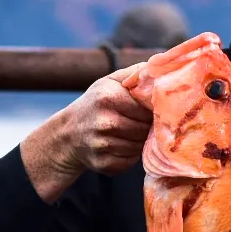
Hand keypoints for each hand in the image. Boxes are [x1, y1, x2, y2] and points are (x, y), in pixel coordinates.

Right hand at [20, 64, 152, 202]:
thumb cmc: (95, 104)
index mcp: (107, 98)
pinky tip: (120, 146)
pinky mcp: (104, 164)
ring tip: (127, 134)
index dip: (152, 109)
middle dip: (146, 126)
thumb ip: (136, 73)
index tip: (150, 109)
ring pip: (139, 146)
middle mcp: (104, 122)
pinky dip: (129, 155)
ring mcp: (102, 145)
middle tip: (138, 122)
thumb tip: (163, 67)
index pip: (148, 107)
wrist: (67, 133)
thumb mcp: (109, 82)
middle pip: (145, 128)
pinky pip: (130, 161)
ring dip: (138, 141)